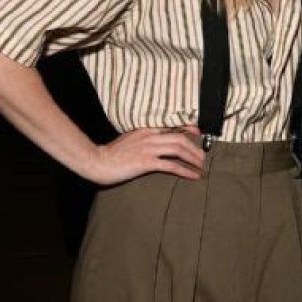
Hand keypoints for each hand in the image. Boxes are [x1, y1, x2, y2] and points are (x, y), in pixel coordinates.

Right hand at [89, 125, 205, 184]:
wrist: (97, 161)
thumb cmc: (112, 154)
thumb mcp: (130, 140)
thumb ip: (144, 138)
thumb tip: (157, 142)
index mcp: (145, 129)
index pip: (171, 125)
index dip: (188, 127)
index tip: (198, 132)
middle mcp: (149, 136)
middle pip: (180, 138)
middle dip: (195, 148)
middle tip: (204, 157)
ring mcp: (148, 148)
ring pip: (178, 149)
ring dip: (193, 158)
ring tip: (202, 167)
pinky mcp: (146, 162)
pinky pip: (171, 165)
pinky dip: (185, 170)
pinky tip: (193, 176)